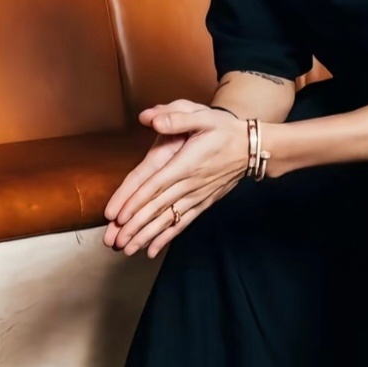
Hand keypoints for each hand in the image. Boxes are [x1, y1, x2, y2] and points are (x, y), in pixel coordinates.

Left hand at [104, 101, 249, 257]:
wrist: (252, 148)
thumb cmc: (225, 130)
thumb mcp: (202, 116)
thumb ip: (176, 118)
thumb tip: (150, 118)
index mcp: (185, 164)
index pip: (155, 185)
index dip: (136, 201)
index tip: (119, 216)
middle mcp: (190, 184)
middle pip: (157, 208)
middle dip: (135, 225)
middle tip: (115, 241)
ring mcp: (197, 196)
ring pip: (168, 219)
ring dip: (147, 235)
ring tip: (128, 250)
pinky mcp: (203, 203)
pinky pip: (182, 223)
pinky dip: (167, 237)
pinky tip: (152, 250)